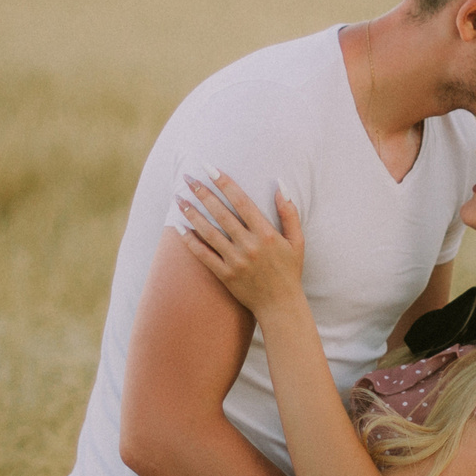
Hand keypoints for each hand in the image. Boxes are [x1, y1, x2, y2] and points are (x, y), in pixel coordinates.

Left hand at [177, 172, 305, 316]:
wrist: (280, 305)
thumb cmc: (290, 271)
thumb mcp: (297, 241)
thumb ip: (289, 213)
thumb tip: (280, 186)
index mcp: (267, 234)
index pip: (242, 202)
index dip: (225, 183)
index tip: (211, 169)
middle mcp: (249, 246)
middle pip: (221, 214)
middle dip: (203, 193)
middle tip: (187, 178)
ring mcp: (235, 261)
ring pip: (209, 233)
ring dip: (192, 214)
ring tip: (179, 199)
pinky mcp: (225, 275)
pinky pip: (204, 256)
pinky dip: (190, 241)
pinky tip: (179, 228)